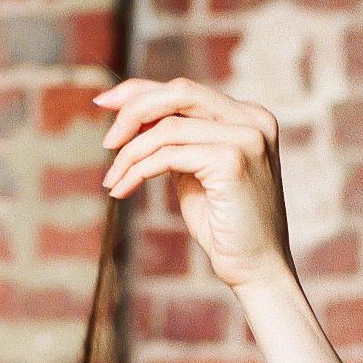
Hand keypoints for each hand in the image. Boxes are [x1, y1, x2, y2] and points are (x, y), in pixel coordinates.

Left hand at [96, 77, 296, 294]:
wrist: (257, 271)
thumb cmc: (226, 227)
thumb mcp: (196, 172)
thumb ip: (176, 140)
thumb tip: (130, 113)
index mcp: (248, 117)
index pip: (184, 90)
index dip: (140, 91)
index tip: (105, 103)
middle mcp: (253, 119)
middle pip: (178, 93)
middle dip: (132, 111)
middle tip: (107, 142)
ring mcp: (246, 137)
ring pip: (167, 127)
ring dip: (130, 154)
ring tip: (112, 180)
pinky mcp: (232, 160)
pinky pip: (168, 155)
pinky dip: (138, 170)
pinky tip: (123, 188)